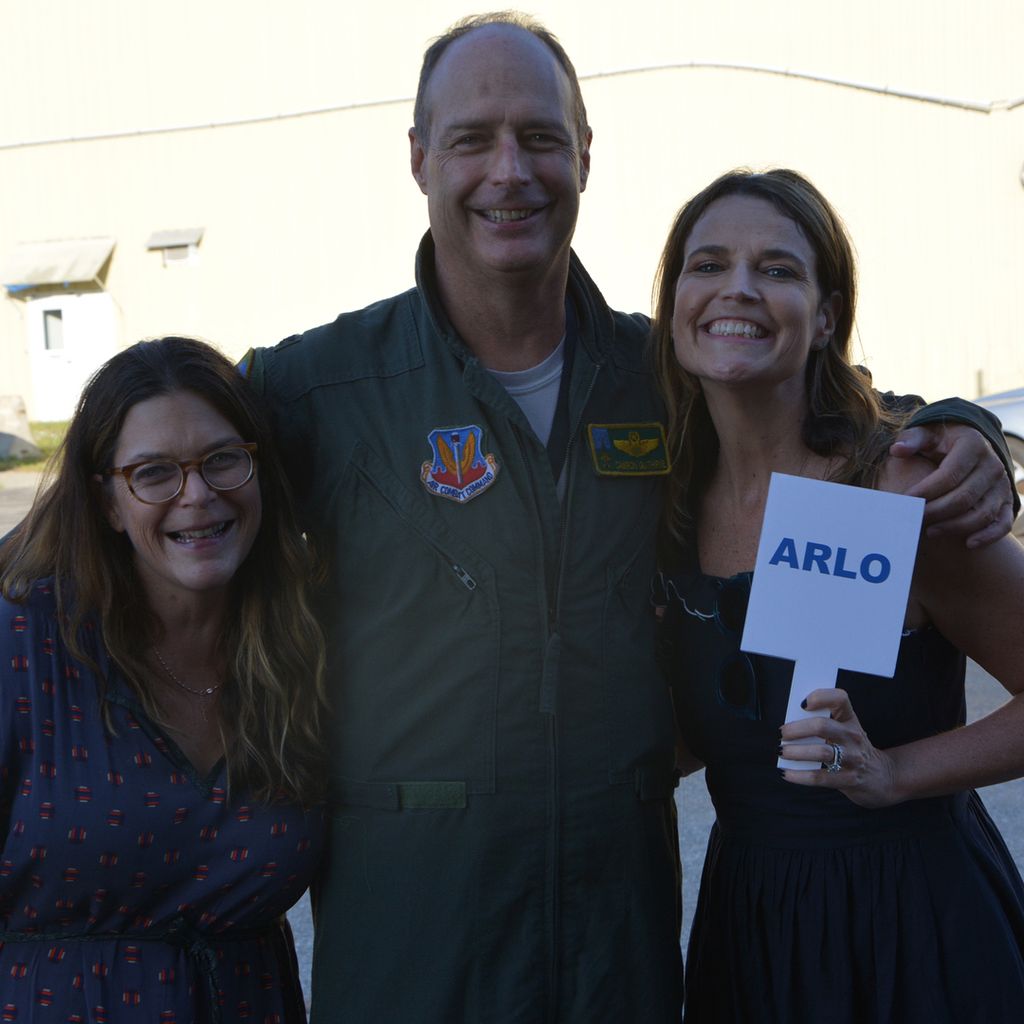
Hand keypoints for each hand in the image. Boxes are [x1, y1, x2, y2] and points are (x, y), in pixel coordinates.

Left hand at [778, 689, 899, 807]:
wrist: (881, 776)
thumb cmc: (852, 748)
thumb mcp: (844, 730)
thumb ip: (823, 723)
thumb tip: (789, 722)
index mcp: (850, 719)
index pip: (840, 699)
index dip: (821, 697)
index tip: (802, 703)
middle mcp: (853, 736)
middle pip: (822, 726)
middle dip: (796, 729)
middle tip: (781, 734)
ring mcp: (853, 758)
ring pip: (821, 752)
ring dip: (795, 752)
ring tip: (781, 751)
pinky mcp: (849, 779)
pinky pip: (820, 777)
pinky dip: (800, 775)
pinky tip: (786, 773)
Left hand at [890, 423, 1012, 547]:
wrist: (968, 443)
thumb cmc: (940, 441)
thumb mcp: (926, 433)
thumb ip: (911, 440)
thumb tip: (897, 450)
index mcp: (973, 445)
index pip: (949, 474)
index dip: (926, 490)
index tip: (905, 501)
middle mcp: (992, 465)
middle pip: (964, 497)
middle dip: (936, 512)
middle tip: (912, 520)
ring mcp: (1002, 485)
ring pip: (982, 513)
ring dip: (955, 527)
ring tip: (930, 532)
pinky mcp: (1006, 501)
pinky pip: (1003, 523)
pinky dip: (988, 536)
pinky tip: (968, 544)